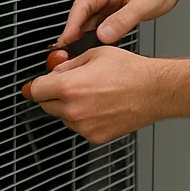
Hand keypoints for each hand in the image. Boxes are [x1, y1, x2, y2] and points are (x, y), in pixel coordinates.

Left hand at [23, 44, 164, 144]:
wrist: (154, 91)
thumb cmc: (130, 72)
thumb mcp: (95, 54)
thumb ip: (69, 63)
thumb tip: (56, 69)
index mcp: (69, 87)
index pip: (36, 90)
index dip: (37, 85)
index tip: (36, 86)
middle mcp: (73, 110)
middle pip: (46, 105)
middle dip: (54, 95)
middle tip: (73, 85)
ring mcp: (84, 126)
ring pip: (64, 117)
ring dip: (70, 108)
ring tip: (94, 94)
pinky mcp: (95, 136)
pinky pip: (80, 127)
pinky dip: (85, 118)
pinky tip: (101, 106)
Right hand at [59, 0, 189, 47]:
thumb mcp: (146, 3)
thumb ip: (124, 20)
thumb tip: (103, 35)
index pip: (83, 3)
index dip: (72, 23)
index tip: (66, 40)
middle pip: (83, 11)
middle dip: (74, 31)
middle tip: (69, 52)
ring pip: (91, 18)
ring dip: (85, 34)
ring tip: (80, 52)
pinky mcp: (116, 6)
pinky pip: (102, 20)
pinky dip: (98, 33)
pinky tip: (97, 45)